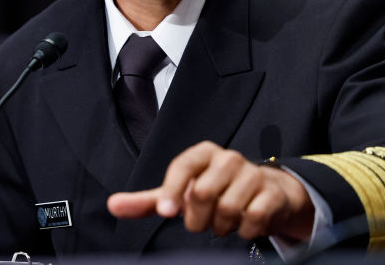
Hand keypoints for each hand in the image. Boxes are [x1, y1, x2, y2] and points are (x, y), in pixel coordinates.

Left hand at [107, 141, 314, 240]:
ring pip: (228, 209)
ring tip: (222, 222)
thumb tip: (112, 205)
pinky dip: (244, 231)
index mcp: (203, 153)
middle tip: (201, 222)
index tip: (166, 212)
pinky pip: (253, 218)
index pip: (182, 166)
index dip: (173, 190)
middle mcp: (228, 158)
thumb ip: (148, 202)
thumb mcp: (180, 194)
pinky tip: (243, 226)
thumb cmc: (214, 192)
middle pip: (204, 193)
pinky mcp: (272, 193)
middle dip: (198, 219)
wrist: (266, 195)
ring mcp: (253, 173)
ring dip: (221, 227)